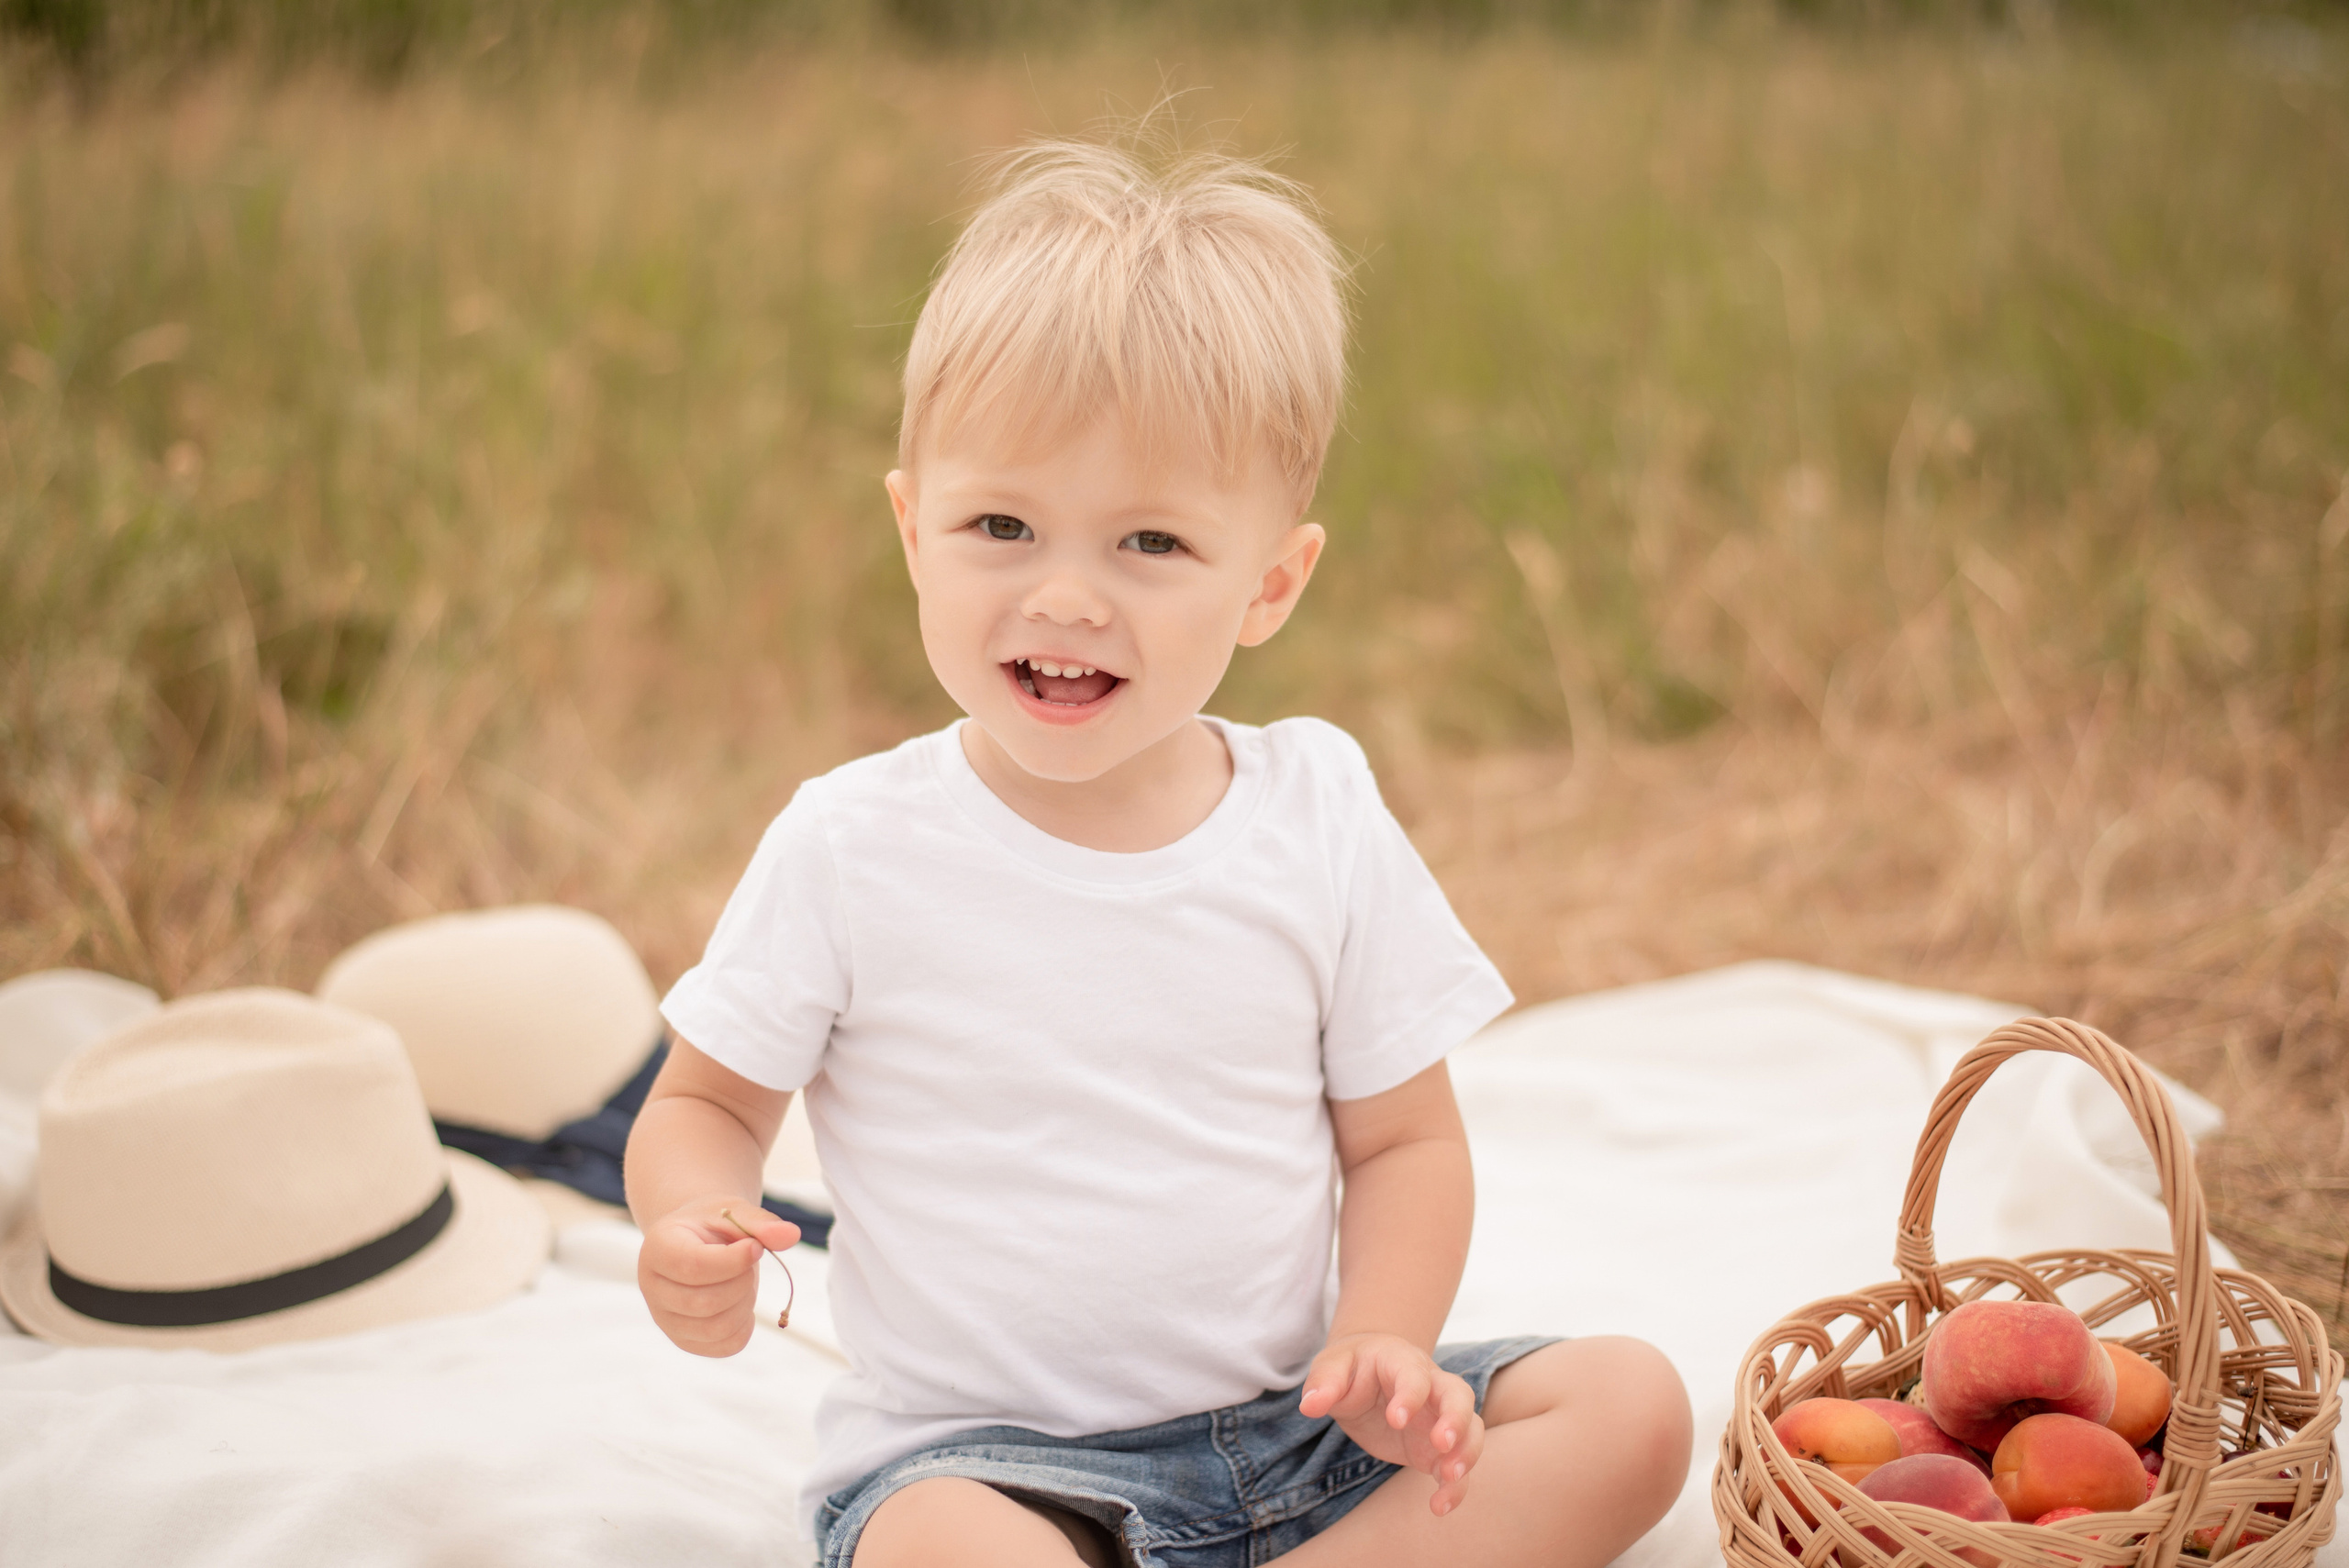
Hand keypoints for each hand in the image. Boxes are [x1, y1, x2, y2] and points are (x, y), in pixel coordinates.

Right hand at [636, 1196, 799, 1356]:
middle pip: (704, 1303)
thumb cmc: (712, 1225)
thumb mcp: (732, 1212)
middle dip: (742, 1283)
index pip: (693, 1267)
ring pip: (715, 1328)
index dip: (733, 1261)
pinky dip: (745, 1325)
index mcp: (658, 1249)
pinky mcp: (684, 1340)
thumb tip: (792, 1235)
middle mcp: (652, 1288)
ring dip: (745, 1304)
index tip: (756, 1248)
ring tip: (744, 1281)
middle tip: (750, 1264)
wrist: (694, 1241)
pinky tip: (741, 1301)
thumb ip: (760, 1223)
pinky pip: (725, 1346)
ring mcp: (665, 1319)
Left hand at [1298, 1332, 1484, 1515]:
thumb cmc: (1351, 1367)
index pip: (1414, 1375)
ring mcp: (1439, 1418)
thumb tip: (1309, 1405)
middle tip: (1442, 1444)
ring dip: (1466, 1453)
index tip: (1395, 1419)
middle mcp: (1431, 1387)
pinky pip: (1457, 1465)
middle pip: (1459, 1396)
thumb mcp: (1332, 1367)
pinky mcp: (1437, 1448)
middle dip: (1456, 1420)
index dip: (1410, 1396)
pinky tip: (1439, 1506)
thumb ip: (1324, 1383)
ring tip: (1449, 1477)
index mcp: (1402, 1362)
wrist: (1368, 1374)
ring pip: (1471, 1430)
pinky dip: (1455, 1487)